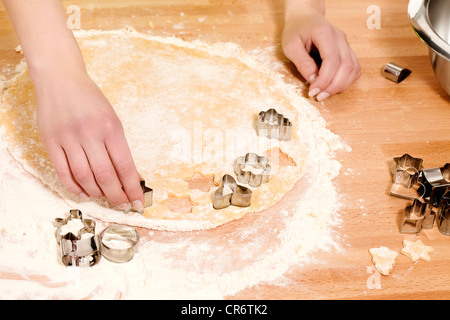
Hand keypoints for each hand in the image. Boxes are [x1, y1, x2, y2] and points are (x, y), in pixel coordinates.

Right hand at [34, 68, 143, 210]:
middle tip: (123, 205)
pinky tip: (84, 192)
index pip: (124, 166)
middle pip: (105, 176)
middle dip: (116, 196)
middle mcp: (89, 133)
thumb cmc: (91, 100)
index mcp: (110, 127)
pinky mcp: (50, 141)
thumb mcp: (112, 120)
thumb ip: (120, 148)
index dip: (132, 188)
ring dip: (97, 193)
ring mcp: (68, 138)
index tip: (138, 203)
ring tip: (105, 197)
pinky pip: (63, 172)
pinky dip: (74, 187)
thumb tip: (130, 177)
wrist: (61, 80)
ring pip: (84, 177)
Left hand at [282, 9, 360, 100]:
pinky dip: (346, 80)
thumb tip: (313, 80)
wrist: (304, 17)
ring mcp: (345, 44)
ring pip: (353, 69)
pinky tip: (333, 86)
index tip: (313, 91)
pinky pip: (354, 68)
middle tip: (319, 96)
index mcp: (325, 34)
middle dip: (334, 86)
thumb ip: (302, 63)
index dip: (324, 80)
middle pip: (347, 66)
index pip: (332, 60)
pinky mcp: (347, 51)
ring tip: (325, 94)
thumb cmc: (296, 30)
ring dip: (341, 85)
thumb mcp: (290, 46)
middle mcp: (340, 38)